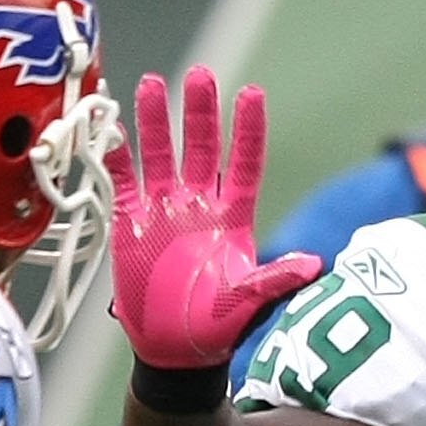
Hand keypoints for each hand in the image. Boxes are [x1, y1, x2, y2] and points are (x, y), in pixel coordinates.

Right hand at [104, 67, 318, 369]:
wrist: (174, 350)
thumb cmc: (216, 327)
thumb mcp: (247, 302)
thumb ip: (274, 280)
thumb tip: (313, 266)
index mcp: (232, 217)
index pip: (244, 163)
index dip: (247, 131)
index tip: (252, 93)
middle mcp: (199, 205)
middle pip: (202, 147)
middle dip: (201, 112)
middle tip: (200, 76)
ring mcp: (164, 212)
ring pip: (161, 156)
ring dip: (156, 122)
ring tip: (152, 83)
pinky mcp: (132, 226)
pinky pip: (124, 185)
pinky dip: (118, 161)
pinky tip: (112, 132)